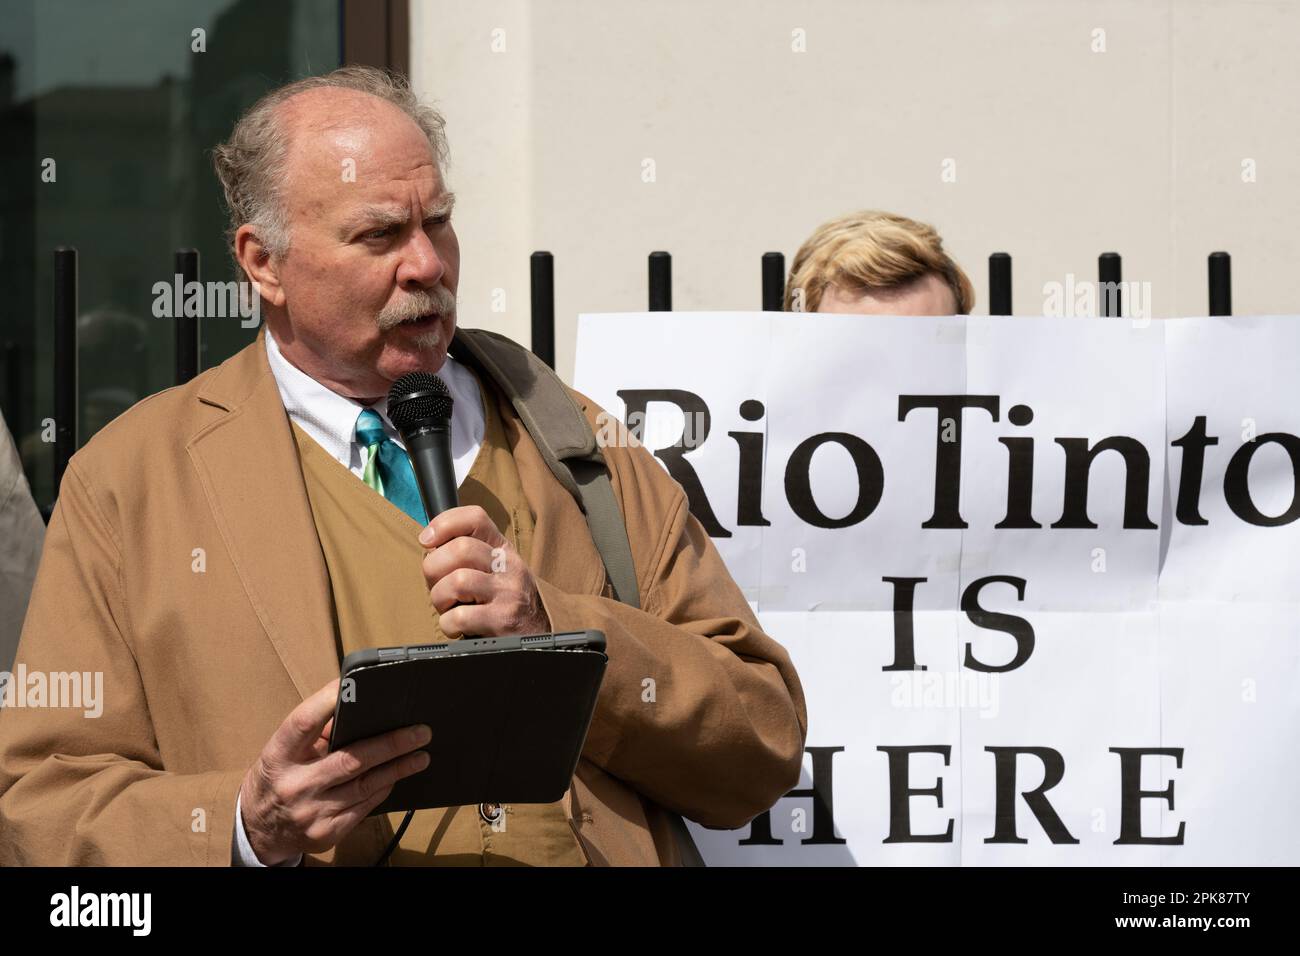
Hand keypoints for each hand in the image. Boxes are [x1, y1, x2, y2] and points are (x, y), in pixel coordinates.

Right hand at [239, 679, 431, 864]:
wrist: (259, 828)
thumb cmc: (279, 776)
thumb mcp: (285, 751)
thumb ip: (316, 732)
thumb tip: (359, 706)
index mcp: (279, 755)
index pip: (303, 722)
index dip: (327, 700)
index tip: (354, 684)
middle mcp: (294, 785)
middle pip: (350, 760)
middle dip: (390, 744)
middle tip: (420, 732)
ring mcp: (311, 812)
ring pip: (365, 786)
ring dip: (398, 768)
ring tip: (421, 754)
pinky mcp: (326, 833)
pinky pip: (364, 807)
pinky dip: (383, 788)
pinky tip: (397, 776)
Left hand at [418, 504, 551, 638]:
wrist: (535, 635)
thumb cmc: (503, 602)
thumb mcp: (493, 569)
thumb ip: (466, 554)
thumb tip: (429, 544)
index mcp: (502, 549)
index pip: (475, 518)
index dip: (444, 524)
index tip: (427, 540)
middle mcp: (509, 566)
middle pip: (460, 549)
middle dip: (434, 569)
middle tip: (437, 585)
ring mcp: (508, 592)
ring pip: (457, 582)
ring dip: (440, 598)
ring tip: (449, 607)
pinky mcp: (503, 620)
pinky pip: (459, 617)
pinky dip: (448, 625)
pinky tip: (457, 627)